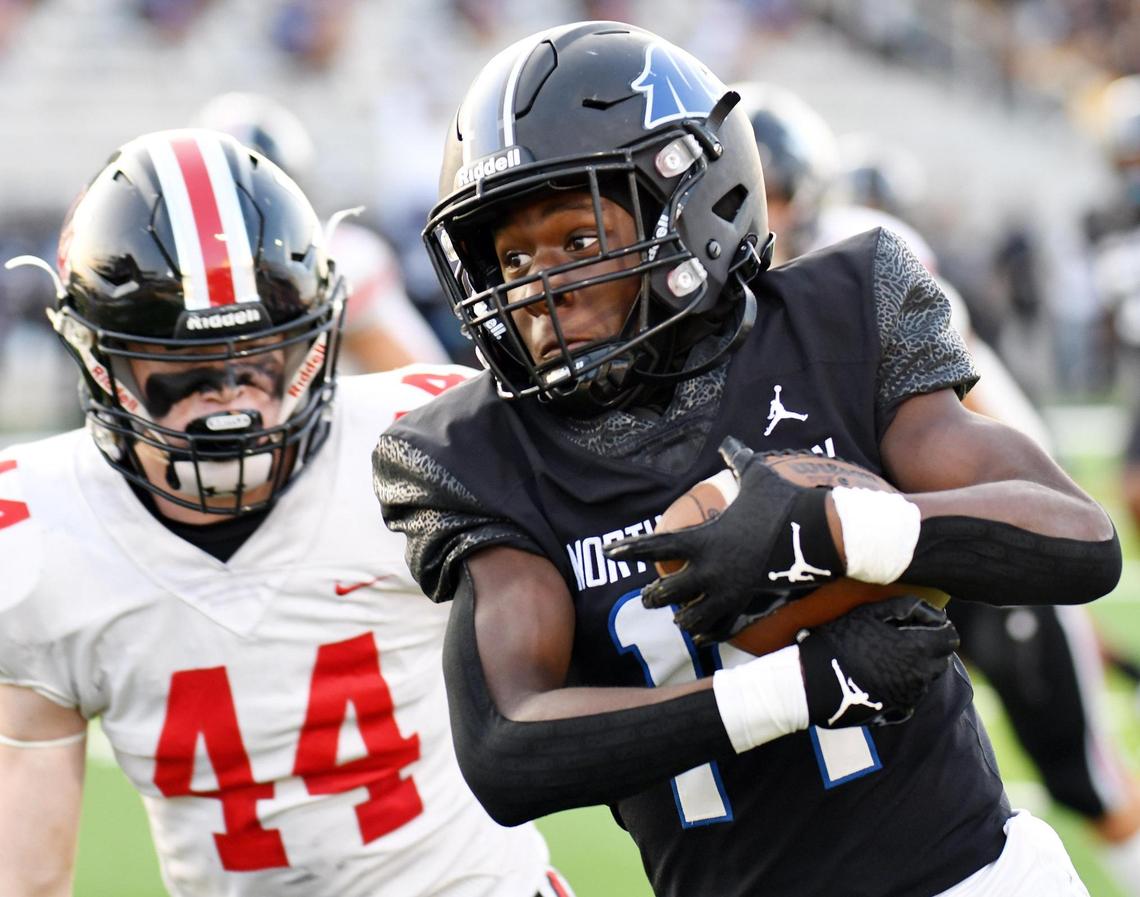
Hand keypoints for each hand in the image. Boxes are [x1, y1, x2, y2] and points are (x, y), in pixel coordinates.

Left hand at [605, 436, 840, 642]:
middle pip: (665, 592)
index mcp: (704, 540)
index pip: (655, 547)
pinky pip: (721, 628)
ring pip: (690, 617)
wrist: (817, 536)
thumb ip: (737, 460)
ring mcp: (728, 593)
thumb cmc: (784, 504)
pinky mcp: (747, 608)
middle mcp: (709, 571)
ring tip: (676, 616)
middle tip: (646, 594)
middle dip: (653, 595)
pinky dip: (709, 633)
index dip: (629, 550)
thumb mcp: (757, 476)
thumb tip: (729, 441)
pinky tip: (702, 635)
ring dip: (680, 617)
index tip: (611, 553)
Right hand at [798, 596, 958, 727]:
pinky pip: (911, 697)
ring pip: (926, 678)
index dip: (940, 627)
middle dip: (930, 647)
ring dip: (916, 666)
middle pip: (941, 659)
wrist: (814, 681)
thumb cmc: (840, 641)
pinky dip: (903, 686)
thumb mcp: (870, 613)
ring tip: (888, 656)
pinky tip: (882, 677)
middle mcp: (920, 676)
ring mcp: (909, 696)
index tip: (925, 623)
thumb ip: (906, 607)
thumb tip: (936, 611)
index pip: (950, 637)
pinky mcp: (896, 711)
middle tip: (904, 637)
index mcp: (917, 648)